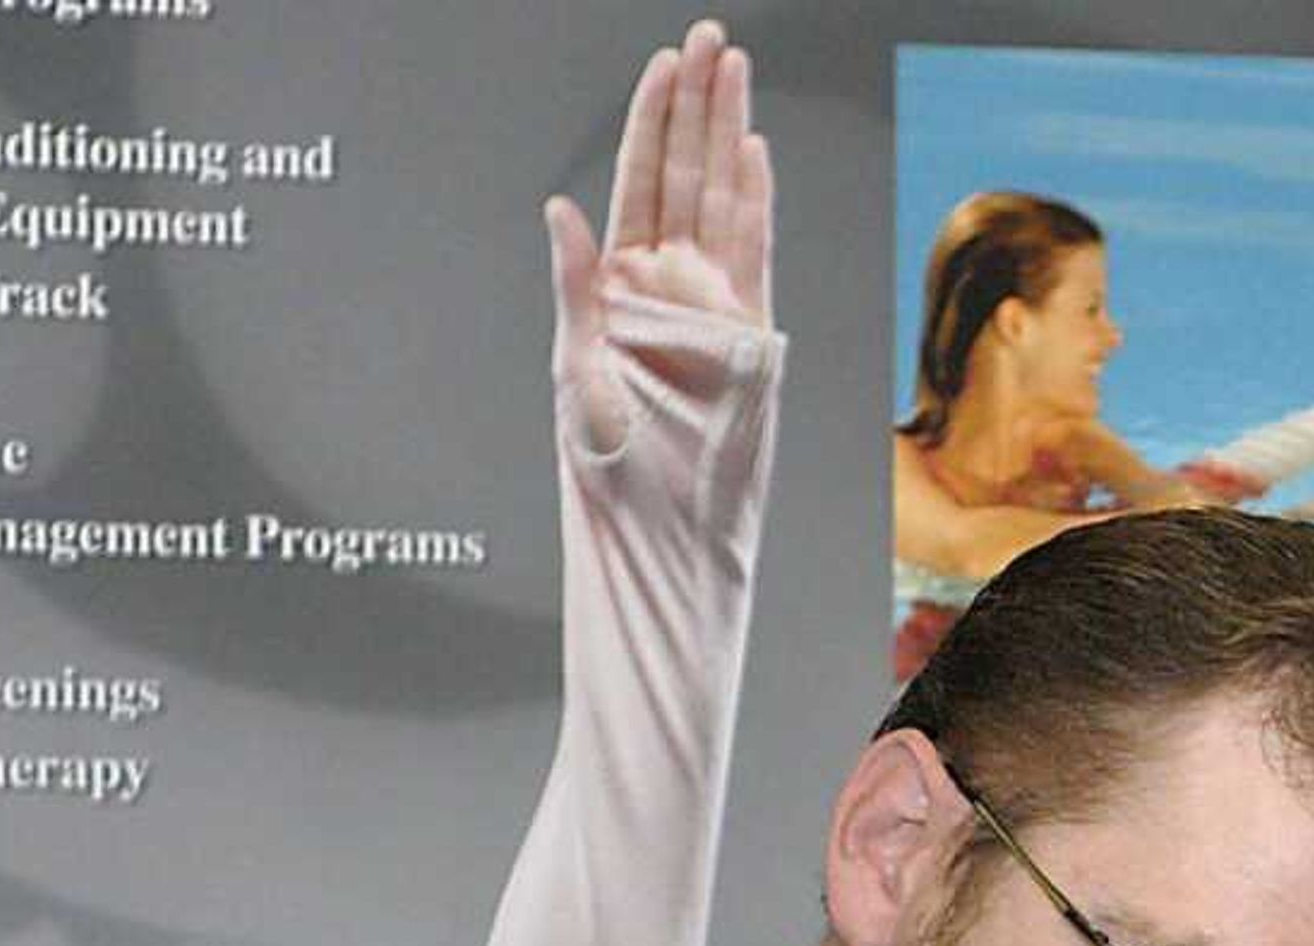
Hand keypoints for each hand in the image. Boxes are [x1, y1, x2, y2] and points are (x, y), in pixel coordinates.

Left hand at [544, 17, 770, 453]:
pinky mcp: (750, 337)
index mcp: (623, 282)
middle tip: (711, 38)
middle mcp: (673, 284)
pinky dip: (754, 204)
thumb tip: (559, 208)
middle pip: (689, 173)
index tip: (666, 62)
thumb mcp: (573, 366)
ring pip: (725, 198)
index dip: (654, 118)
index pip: (643, 180)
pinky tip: (753, 154)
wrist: (658, 528)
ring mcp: (715, 307)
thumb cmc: (611, 464)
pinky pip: (754, 257)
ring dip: (730, 133)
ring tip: (736, 71)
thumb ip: (574, 284)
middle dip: (700, 103)